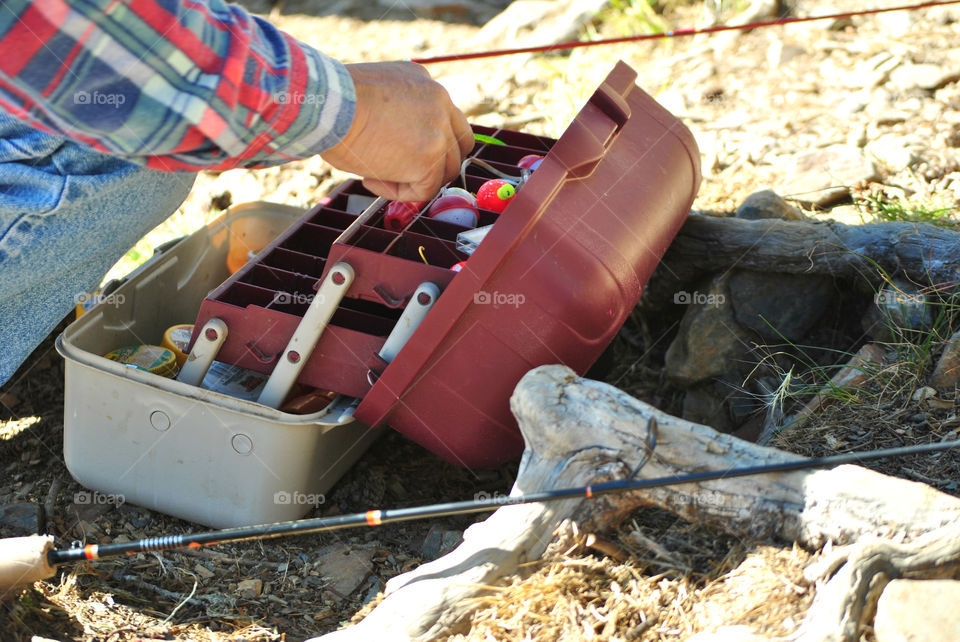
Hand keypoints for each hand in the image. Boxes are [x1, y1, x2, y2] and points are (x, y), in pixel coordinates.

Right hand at [322, 62, 472, 201]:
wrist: (327, 103)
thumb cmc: (333, 101)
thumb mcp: (374, 92)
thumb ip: (396, 112)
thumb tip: (394, 142)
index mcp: (424, 82)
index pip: (446, 118)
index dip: (431, 142)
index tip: (403, 153)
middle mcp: (439, 101)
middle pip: (458, 145)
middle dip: (436, 165)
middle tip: (403, 173)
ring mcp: (439, 131)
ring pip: (444, 171)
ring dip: (413, 180)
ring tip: (374, 173)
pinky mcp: (430, 159)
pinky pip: (424, 190)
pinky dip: (399, 193)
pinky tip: (371, 179)